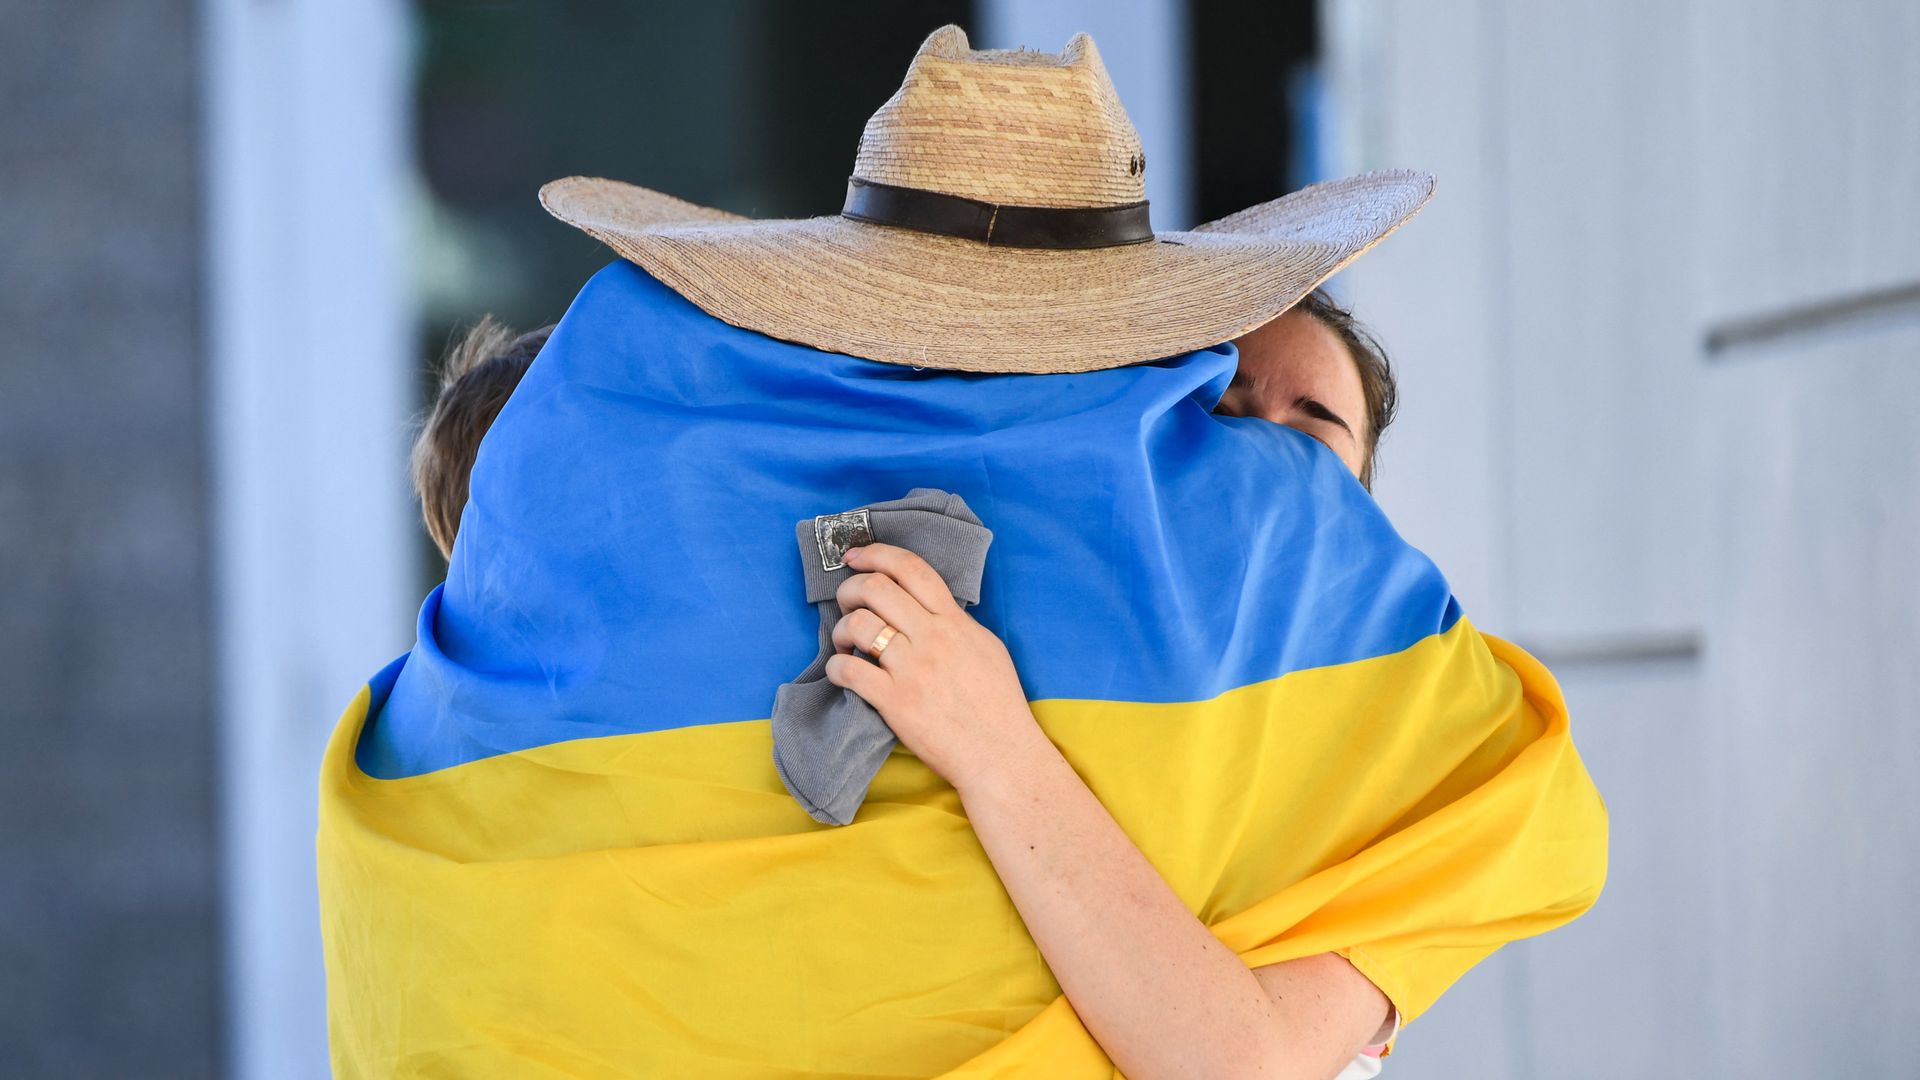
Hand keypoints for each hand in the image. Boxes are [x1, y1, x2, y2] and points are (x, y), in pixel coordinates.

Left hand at [823, 542, 1046, 793]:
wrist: (1001, 754)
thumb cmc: (998, 706)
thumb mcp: (987, 648)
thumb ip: (956, 624)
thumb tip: (928, 609)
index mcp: (955, 623)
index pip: (912, 569)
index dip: (877, 554)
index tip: (855, 555)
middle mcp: (933, 639)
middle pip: (877, 588)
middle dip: (850, 588)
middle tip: (846, 602)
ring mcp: (913, 670)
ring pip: (860, 624)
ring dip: (841, 628)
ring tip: (844, 642)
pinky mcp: (896, 702)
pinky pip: (851, 670)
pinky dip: (836, 666)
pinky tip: (841, 671)